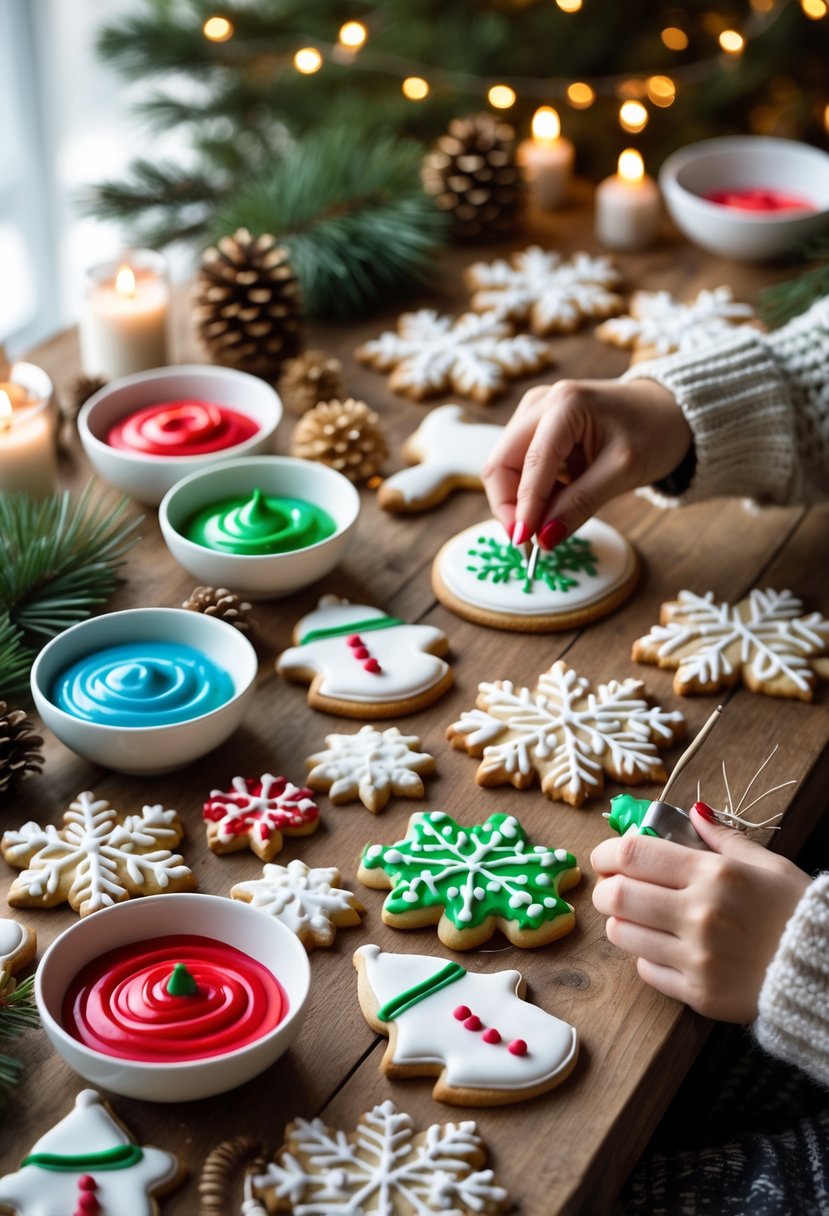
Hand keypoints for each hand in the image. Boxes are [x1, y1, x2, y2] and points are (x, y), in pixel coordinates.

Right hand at [482, 377, 691, 546]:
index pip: (530, 464)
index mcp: (565, 404)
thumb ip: (580, 503)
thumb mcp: (623, 472)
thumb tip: (544, 538)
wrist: (669, 411)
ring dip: (520, 499)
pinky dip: (532, 490)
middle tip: (529, 541)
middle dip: (510, 506)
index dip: (523, 508)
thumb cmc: (653, 433)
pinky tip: (559, 497)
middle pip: (501, 462)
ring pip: (505, 465)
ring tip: (555, 516)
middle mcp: (541, 402)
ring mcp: (535, 410)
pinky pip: (519, 463)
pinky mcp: (536, 424)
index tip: (524, 544)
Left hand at [590, 808, 810, 1022]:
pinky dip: (646, 956)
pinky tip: (664, 947)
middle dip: (605, 889)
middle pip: (616, 895)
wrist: (827, 972)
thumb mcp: (767, 865)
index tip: (606, 856)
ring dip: (620, 922)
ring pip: (623, 934)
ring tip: (637, 917)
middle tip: (613, 888)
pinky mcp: (699, 994)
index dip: (607, 852)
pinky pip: (646, 971)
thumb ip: (722, 838)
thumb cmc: (796, 912)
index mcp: (714, 874)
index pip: (633, 854)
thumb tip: (692, 811)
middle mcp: (700, 915)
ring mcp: (697, 958)